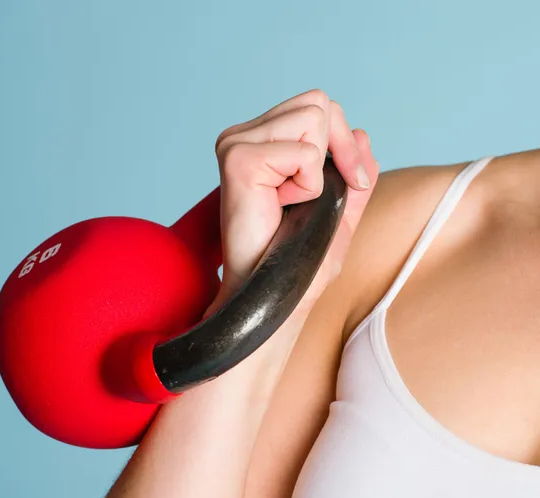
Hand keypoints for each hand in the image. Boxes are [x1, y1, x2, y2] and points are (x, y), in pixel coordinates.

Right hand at [206, 89, 379, 316]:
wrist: (274, 294)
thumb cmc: (297, 259)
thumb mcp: (338, 210)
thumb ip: (350, 172)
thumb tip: (362, 132)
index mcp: (261, 141)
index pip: (316, 105)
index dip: (344, 141)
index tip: (355, 183)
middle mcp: (244, 136)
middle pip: (317, 102)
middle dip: (339, 147)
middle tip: (322, 193)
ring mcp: (237, 144)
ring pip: (313, 118)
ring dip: (317, 170)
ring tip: (289, 201)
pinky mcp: (238, 160)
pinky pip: (304, 153)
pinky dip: (307, 185)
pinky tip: (280, 206)